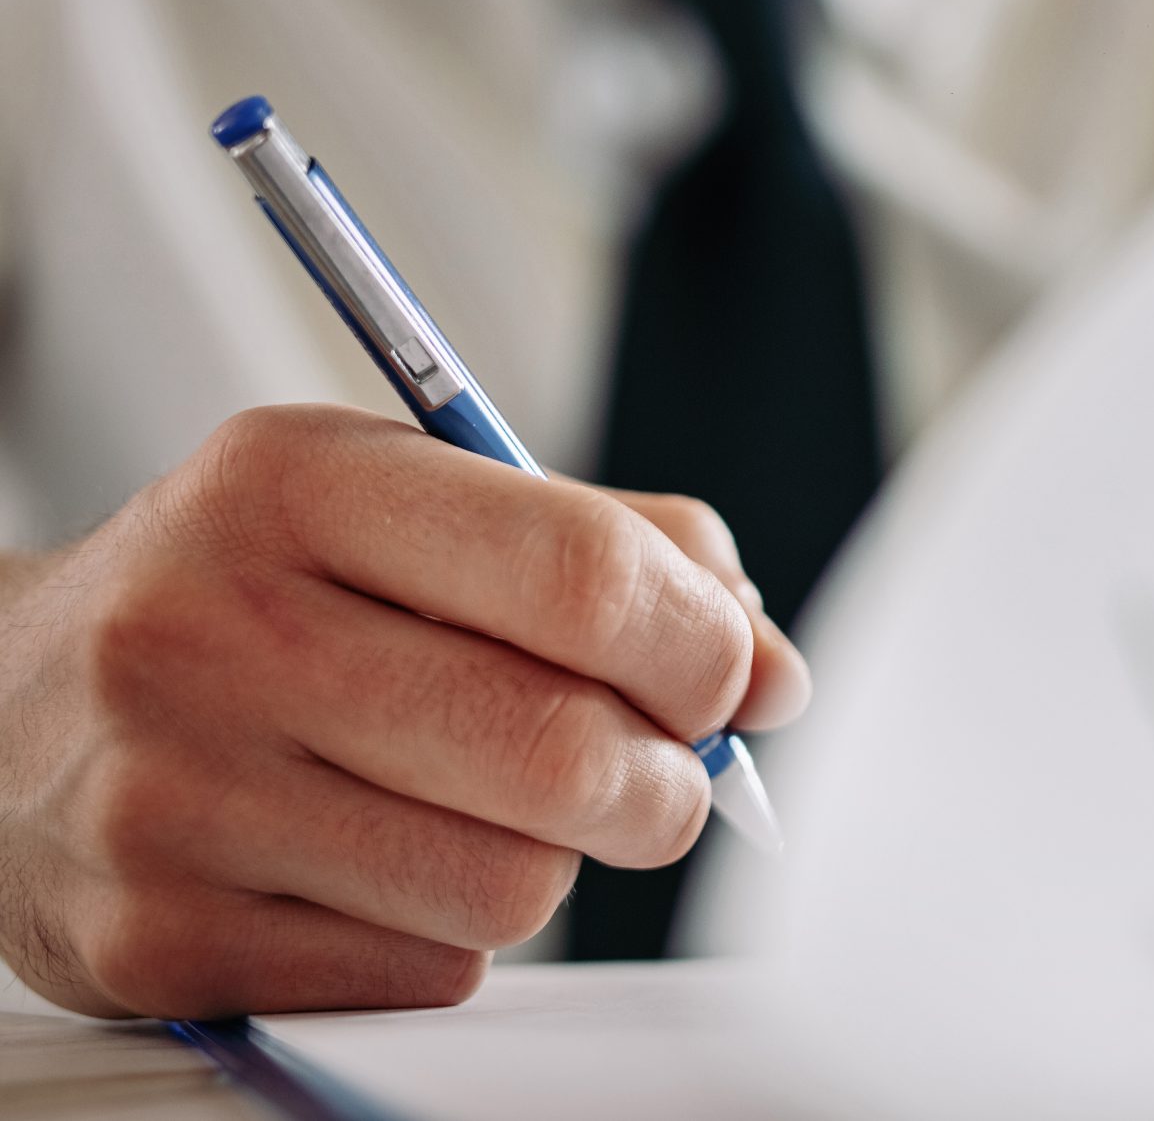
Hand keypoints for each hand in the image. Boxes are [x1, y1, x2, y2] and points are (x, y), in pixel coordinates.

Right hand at [0, 404, 810, 1017]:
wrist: (5, 706)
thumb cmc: (255, 586)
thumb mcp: (408, 496)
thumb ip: (617, 548)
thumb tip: (772, 670)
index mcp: (295, 485)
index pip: (581, 575)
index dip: (701, 646)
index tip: (726, 674)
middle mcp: (212, 631)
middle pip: (561, 749)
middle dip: (666, 779)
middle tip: (658, 771)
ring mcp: (171, 797)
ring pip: (511, 884)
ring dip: (556, 860)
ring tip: (500, 808)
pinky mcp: (155, 941)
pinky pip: (427, 972)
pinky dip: (455, 933)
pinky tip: (391, 864)